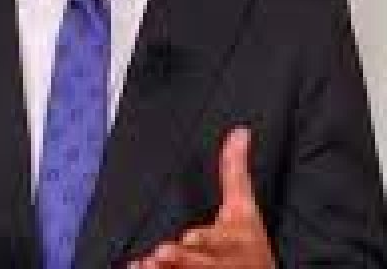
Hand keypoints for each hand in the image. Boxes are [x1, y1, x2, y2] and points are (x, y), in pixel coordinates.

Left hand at [129, 127, 274, 268]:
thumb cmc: (248, 243)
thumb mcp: (244, 205)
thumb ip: (235, 170)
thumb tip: (240, 131)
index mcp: (230, 238)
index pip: (217, 239)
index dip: (204, 240)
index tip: (190, 236)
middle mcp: (218, 260)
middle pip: (199, 261)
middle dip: (181, 257)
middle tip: (162, 253)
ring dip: (166, 268)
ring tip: (147, 263)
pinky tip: (138, 268)